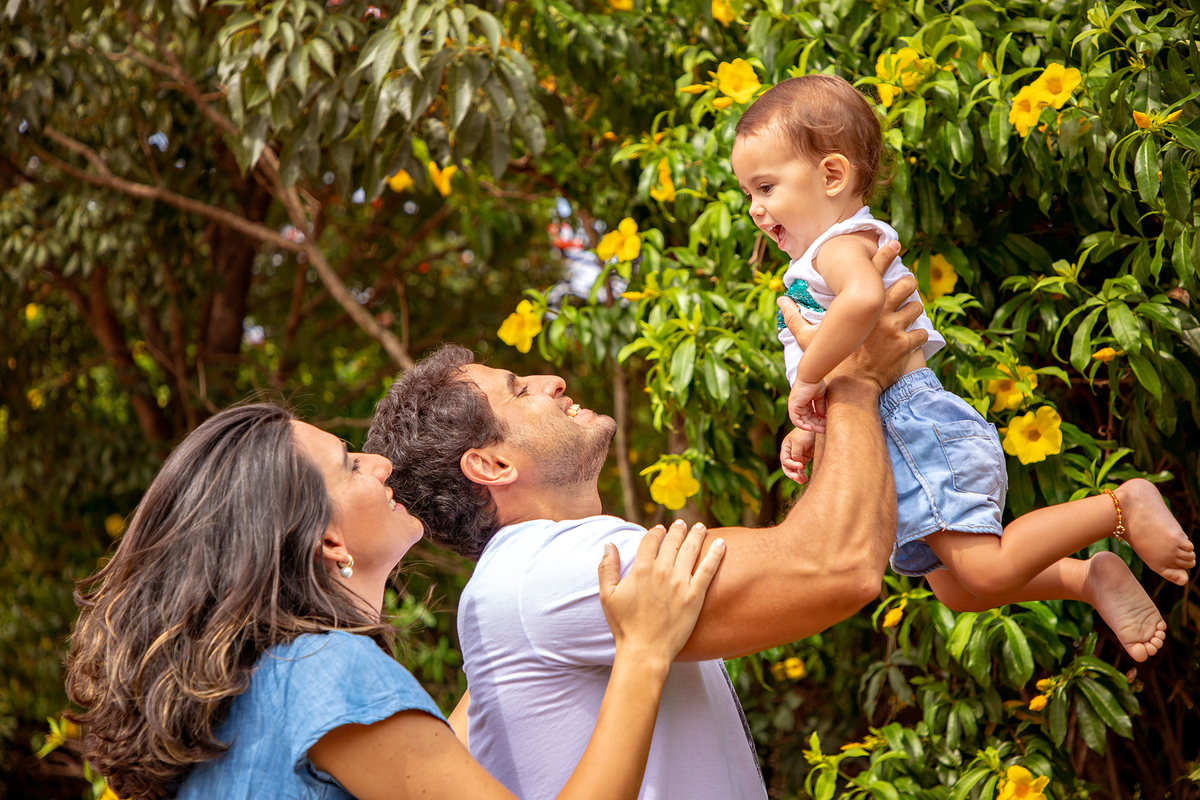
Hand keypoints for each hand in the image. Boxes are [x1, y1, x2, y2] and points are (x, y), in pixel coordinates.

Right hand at [598, 520, 725, 669]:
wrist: (645, 650)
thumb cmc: (623, 625)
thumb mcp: (607, 595)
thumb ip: (607, 567)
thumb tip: (609, 544)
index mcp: (641, 568)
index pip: (651, 540)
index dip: (656, 532)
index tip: (660, 529)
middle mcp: (662, 570)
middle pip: (673, 541)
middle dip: (678, 529)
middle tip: (683, 523)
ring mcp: (681, 582)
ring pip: (691, 550)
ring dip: (696, 535)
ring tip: (700, 527)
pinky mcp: (696, 595)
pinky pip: (709, 568)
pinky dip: (716, 553)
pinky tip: (721, 543)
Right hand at [780, 428, 816, 483]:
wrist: (816, 429)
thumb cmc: (805, 433)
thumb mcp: (798, 442)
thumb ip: (796, 453)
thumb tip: (796, 464)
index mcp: (785, 448)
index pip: (785, 461)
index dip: (792, 465)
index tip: (800, 466)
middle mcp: (789, 453)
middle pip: (787, 467)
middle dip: (792, 474)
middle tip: (797, 479)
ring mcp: (797, 457)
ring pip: (794, 470)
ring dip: (797, 476)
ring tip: (802, 481)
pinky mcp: (804, 459)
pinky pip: (801, 470)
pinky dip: (802, 474)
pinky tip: (805, 479)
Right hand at [781, 242, 926, 393]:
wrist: (850, 389)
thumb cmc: (830, 364)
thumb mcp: (808, 339)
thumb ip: (794, 318)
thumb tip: (780, 301)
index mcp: (859, 307)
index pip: (876, 270)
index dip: (886, 253)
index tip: (894, 245)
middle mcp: (880, 314)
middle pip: (906, 284)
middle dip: (907, 285)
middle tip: (904, 290)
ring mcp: (895, 329)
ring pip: (917, 307)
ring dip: (913, 311)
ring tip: (908, 315)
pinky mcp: (905, 346)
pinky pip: (920, 333)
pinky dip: (917, 336)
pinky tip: (910, 340)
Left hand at [788, 379, 826, 432]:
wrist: (811, 377)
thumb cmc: (815, 384)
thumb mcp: (820, 397)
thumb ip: (820, 407)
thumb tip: (822, 416)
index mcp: (804, 403)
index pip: (811, 416)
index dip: (818, 421)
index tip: (826, 425)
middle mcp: (798, 406)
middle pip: (807, 420)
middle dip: (816, 426)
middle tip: (824, 430)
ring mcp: (794, 407)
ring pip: (802, 422)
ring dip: (811, 427)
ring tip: (819, 430)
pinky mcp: (792, 407)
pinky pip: (796, 420)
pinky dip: (802, 425)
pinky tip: (810, 428)